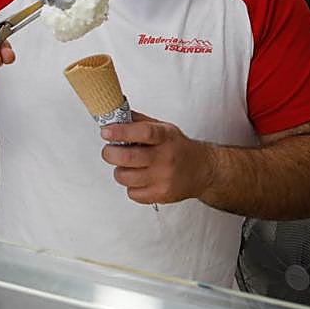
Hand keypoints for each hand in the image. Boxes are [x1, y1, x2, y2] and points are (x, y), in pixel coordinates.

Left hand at [100, 113, 216, 204]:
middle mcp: (166, 157)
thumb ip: (139, 121)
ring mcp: (164, 178)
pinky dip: (130, 186)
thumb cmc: (177, 147)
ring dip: (120, 171)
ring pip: (125, 177)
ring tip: (128, 166)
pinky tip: (140, 179)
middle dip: (110, 153)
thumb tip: (113, 114)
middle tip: (109, 151)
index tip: (106, 132)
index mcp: (165, 137)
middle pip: (128, 158)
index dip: (121, 132)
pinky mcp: (161, 195)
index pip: (143, 132)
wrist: (203, 170)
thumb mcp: (163, 128)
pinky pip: (132, 193)